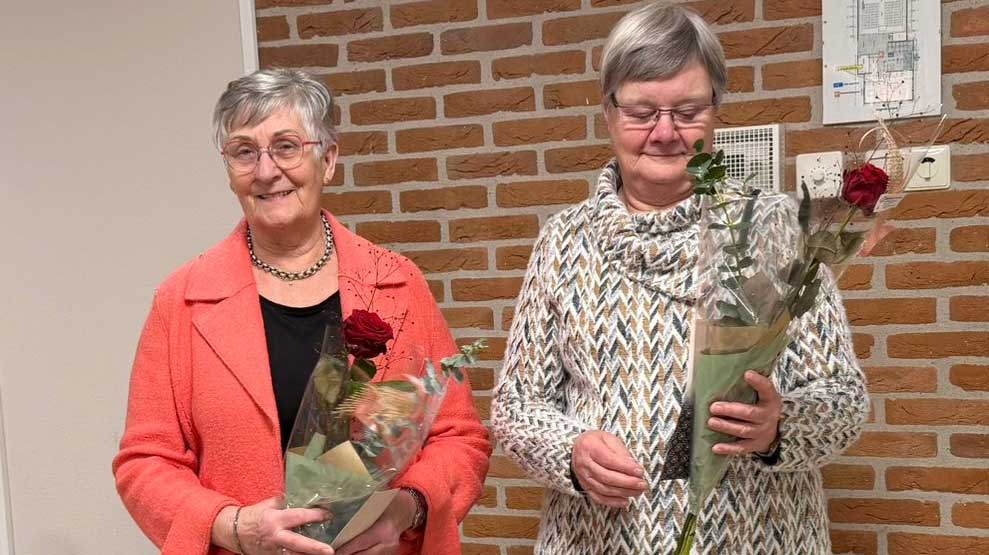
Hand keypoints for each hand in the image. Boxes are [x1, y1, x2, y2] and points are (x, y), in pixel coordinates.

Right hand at [214, 497, 334, 554]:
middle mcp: (275, 537)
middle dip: (314, 548)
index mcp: (275, 520)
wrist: (234, 532)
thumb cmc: (254, 515)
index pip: (298, 517)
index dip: (314, 516)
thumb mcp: (269, 504)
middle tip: (329, 551)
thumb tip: (303, 495)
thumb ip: (285, 501)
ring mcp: (273, 550)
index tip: (328, 515)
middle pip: (298, 543)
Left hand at [334, 489, 416, 554]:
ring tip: (344, 553)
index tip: (334, 551)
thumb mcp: (372, 508)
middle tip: (337, 553)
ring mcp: (391, 550)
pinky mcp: (392, 553)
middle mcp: (388, 543)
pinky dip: (363, 554)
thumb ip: (358, 520)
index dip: (345, 549)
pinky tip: (354, 553)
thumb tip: (340, 529)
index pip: (360, 543)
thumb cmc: (387, 504)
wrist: (405, 510)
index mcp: (383, 530)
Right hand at [571, 430, 648, 508]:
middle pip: (606, 477)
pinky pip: (598, 498)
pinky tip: (625, 501)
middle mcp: (584, 464)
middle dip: (627, 482)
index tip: (640, 471)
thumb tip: (633, 466)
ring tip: (638, 492)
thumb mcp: (608, 438)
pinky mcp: (585, 487)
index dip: (625, 467)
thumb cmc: (596, 442)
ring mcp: (583, 477)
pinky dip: (612, 502)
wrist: (576, 448)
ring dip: (623, 492)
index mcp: (590, 447)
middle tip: (642, 484)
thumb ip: (620, 451)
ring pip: (604, 489)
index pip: (609, 460)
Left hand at [708, 371, 781, 455]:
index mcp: (770, 400)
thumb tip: (735, 366)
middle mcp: (768, 417)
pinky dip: (729, 449)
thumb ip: (754, 383)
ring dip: (726, 427)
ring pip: (743, 430)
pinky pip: (742, 448)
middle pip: (750, 413)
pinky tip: (716, 447)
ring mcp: (762, 432)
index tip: (747, 373)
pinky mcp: (756, 445)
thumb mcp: (763, 394)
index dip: (758, 382)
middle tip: (713, 407)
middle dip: (731, 410)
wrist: (776, 430)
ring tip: (711, 422)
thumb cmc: (762, 405)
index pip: (767, 389)